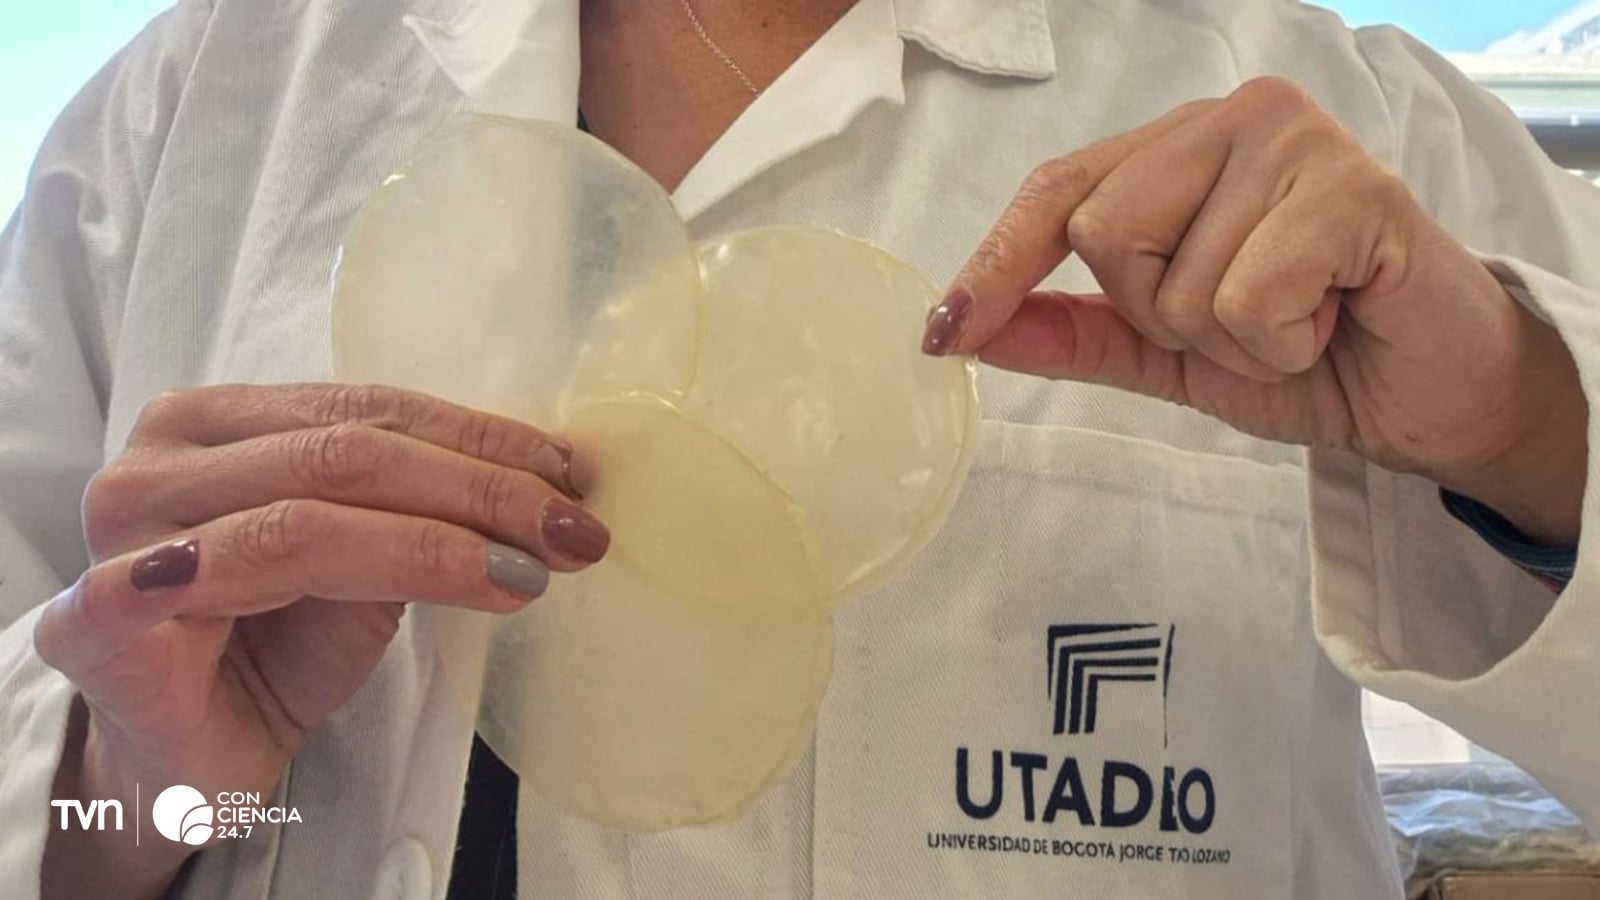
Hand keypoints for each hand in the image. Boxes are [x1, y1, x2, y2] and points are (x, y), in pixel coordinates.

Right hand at [33, 383, 609, 899]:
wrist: (189, 753)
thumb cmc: (274, 643)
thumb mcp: (366, 559)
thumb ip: (424, 504)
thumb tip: (556, 474)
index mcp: (218, 421)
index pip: (368, 408)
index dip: (480, 437)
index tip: (573, 475)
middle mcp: (159, 457)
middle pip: (347, 454)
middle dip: (479, 490)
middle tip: (573, 528)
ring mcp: (121, 533)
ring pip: (309, 515)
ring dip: (441, 540)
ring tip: (531, 571)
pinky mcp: (99, 617)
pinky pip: (228, 580)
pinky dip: (346, 572)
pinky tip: (442, 583)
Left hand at [924, 77, 1586, 544]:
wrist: (1431, 395)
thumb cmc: (1308, 353)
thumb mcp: (1165, 354)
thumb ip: (1072, 332)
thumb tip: (965, 328)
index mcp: (1177, 150)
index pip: (1056, 191)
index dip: (996, 264)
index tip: (943, 334)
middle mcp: (1230, 120)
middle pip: (1102, 234)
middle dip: (1163, 315)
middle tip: (1249, 321)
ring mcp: (1293, 141)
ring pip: (1173, 277)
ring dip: (1230, 341)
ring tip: (1301, 319)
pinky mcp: (1352, 186)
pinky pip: (1245, 298)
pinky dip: (1281, 344)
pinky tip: (1334, 317)